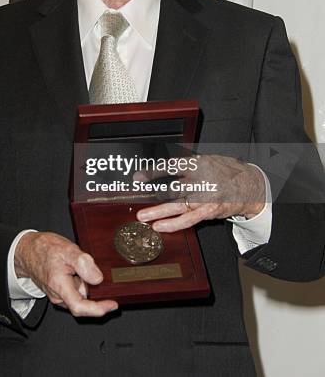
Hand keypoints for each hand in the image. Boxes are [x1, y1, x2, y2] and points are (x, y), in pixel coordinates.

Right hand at [14, 231, 117, 316]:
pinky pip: (75, 290)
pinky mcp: (59, 291)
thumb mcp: (67, 250)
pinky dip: (81, 281)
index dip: (98, 310)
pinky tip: (77, 268)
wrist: (27, 250)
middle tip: (93, 268)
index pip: (80, 307)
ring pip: (80, 294)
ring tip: (80, 264)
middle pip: (83, 301)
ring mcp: (58, 294)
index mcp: (60, 286)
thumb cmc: (45, 249)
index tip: (113, 305)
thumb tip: (98, 279)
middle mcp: (58, 296)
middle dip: (94, 289)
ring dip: (86, 283)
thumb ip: (83, 264)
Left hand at [136, 155, 265, 232]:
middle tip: (137, 196)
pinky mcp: (208, 211)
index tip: (139, 177)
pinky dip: (173, 224)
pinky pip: (188, 219)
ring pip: (177, 206)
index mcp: (199, 164)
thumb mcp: (207, 160)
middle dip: (152, 193)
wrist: (250, 185)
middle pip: (172, 188)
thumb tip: (163, 169)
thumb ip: (187, 166)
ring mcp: (204, 198)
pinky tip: (160, 226)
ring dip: (158, 212)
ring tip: (143, 217)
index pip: (171, 167)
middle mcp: (200, 181)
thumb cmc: (225, 171)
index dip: (153, 172)